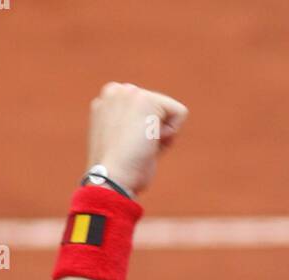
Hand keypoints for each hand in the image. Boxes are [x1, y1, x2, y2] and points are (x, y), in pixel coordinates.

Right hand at [86, 82, 188, 196]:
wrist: (111, 179)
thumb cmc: (119, 172)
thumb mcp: (122, 143)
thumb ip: (133, 128)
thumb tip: (152, 134)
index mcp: (108, 100)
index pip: (146, 113)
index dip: (145, 135)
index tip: (129, 148)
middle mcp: (116, 90)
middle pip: (159, 110)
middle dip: (154, 133)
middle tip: (135, 150)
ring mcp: (129, 92)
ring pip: (169, 111)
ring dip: (161, 136)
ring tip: (140, 146)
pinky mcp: (146, 99)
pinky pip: (180, 112)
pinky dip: (172, 134)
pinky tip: (151, 142)